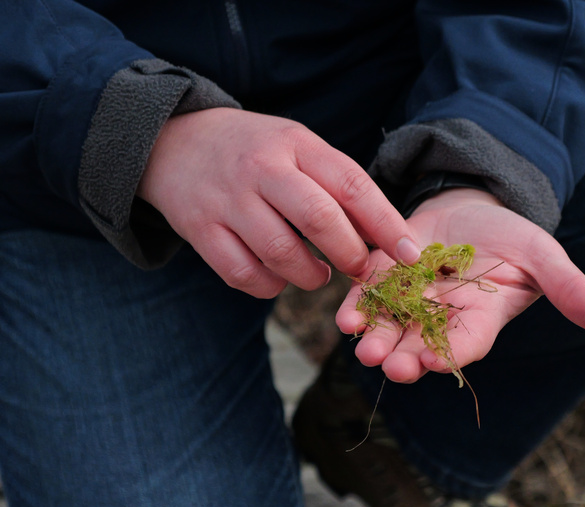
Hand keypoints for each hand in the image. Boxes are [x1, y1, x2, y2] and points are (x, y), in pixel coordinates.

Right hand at [137, 108, 419, 297]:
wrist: (174, 141)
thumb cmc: (254, 151)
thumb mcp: (296, 146)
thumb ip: (336, 184)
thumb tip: (383, 238)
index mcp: (295, 144)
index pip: (352, 184)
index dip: (386, 224)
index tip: (410, 254)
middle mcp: (261, 169)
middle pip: (319, 219)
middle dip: (349, 254)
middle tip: (359, 269)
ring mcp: (228, 200)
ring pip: (280, 254)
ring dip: (309, 276)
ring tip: (317, 274)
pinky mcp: (200, 230)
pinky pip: (243, 274)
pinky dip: (268, 286)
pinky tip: (277, 278)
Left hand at [336, 188, 584, 382]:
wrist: (470, 204)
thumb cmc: (511, 236)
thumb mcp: (543, 256)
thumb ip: (571, 290)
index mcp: (479, 321)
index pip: (465, 345)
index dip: (449, 356)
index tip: (433, 363)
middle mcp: (440, 320)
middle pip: (420, 346)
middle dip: (404, 356)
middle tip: (388, 364)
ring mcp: (409, 302)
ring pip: (389, 329)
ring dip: (375, 339)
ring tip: (363, 347)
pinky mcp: (383, 280)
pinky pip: (367, 300)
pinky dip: (357, 310)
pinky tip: (346, 318)